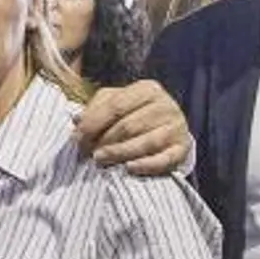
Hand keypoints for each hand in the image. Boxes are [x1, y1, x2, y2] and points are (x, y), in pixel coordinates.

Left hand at [73, 79, 191, 176]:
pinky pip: (163, 159)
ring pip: (144, 143)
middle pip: (128, 126)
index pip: (115, 106)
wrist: (168, 130)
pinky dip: (144, 165)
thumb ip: (96, 109)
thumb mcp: (115, 104)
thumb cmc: (135, 115)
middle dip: (104, 141)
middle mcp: (164, 104)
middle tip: (89, 154)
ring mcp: (176, 126)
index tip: (78, 139)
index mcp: (146, 89)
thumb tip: (77, 120)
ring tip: (101, 160)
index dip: (92, 124)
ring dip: (119, 154)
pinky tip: (128, 168)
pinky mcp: (182, 148)